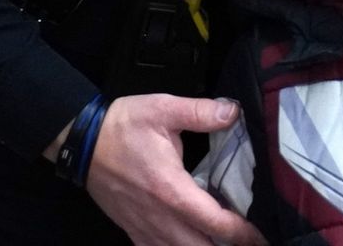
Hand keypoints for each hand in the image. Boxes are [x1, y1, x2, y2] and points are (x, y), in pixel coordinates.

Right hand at [84, 94, 265, 245]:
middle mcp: (159, 217)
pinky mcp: (133, 230)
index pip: (214, 222)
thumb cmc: (124, 125)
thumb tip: (234, 112)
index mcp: (171, 190)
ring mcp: (144, 228)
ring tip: (225, 244)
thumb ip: (201, 112)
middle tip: (250, 243)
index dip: (242, 233)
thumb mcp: (163, 109)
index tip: (260, 236)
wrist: (82, 142)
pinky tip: (193, 242)